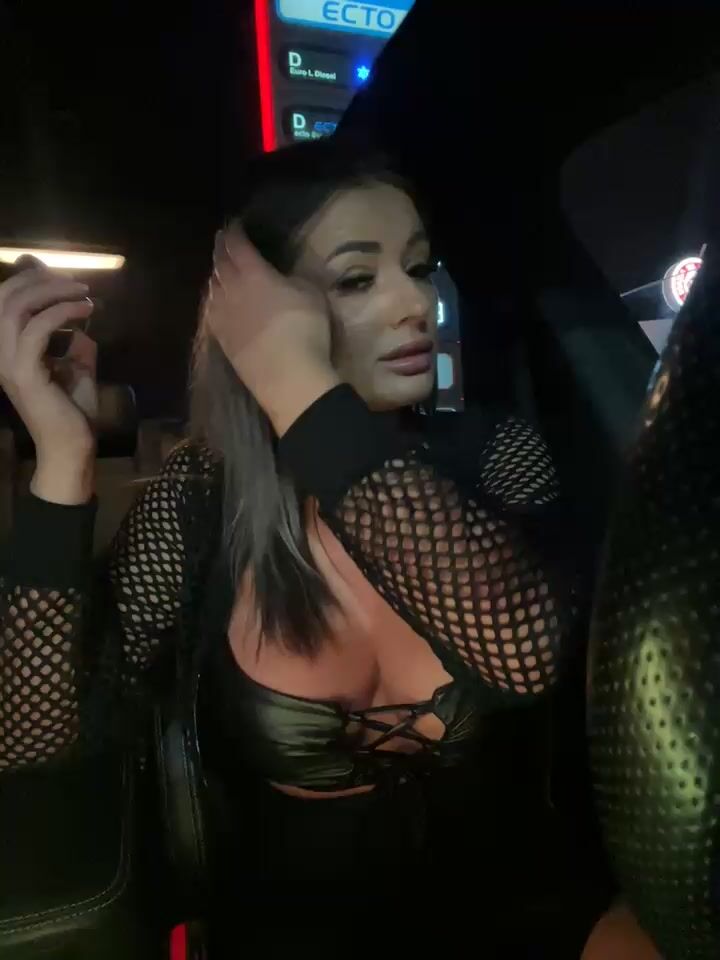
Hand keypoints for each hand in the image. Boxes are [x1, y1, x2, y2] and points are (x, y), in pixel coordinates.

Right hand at [0, 260, 97, 460]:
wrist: (71, 445)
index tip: (63, 275)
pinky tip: (85, 310)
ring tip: (83, 292)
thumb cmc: (72, 410)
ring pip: (17, 308)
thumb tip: (81, 317)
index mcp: (6, 348)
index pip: (3, 300)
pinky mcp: (23, 372)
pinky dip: (62, 312)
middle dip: (39, 279)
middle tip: (76, 281)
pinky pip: (36, 328)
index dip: (28, 278)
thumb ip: (73, 340)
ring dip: (52, 291)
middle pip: (4, 297)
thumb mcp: (75, 365)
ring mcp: (7, 362)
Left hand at [206, 227, 339, 433]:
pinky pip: (210, 312)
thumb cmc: (306, 329)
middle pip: (220, 264)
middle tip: (221, 241)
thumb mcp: (312, 294)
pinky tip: (214, 301)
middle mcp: (233, 290)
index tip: (234, 225)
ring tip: (218, 270)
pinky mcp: (222, 338)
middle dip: (220, 249)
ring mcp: (224, 315)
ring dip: (215, 275)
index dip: (235, 233)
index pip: (238, 246)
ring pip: (212, 288)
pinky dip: (211, 301)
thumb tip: (285, 277)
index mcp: (255, 273)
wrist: (288, 375)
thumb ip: (295, 279)